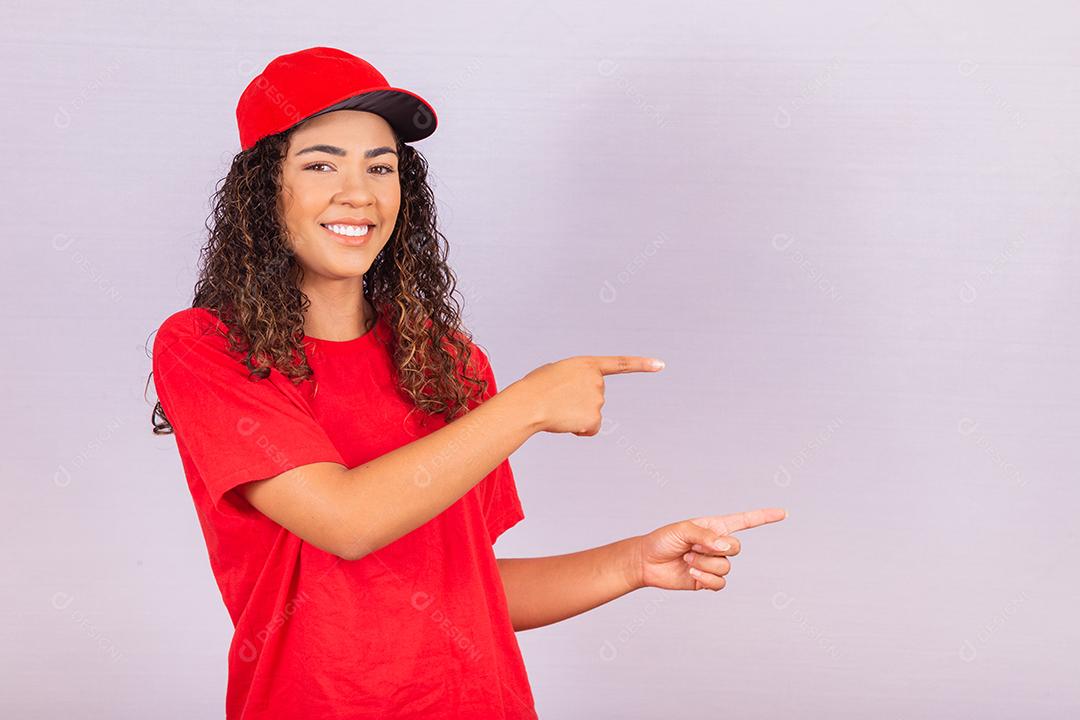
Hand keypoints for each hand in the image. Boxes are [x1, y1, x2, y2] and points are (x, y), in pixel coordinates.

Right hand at [510, 355, 664, 435]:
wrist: (530, 403)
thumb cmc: (535, 387)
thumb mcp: (555, 372)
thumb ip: (573, 379)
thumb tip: (575, 398)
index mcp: (587, 364)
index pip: (620, 364)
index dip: (642, 364)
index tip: (661, 365)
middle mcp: (598, 381)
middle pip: (595, 397)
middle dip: (579, 402)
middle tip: (558, 400)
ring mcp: (598, 399)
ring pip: (592, 414)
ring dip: (576, 416)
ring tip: (557, 409)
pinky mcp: (595, 418)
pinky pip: (590, 429)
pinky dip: (579, 430)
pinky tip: (565, 422)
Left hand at [628, 508, 787, 591]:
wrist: (647, 562)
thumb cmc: (663, 540)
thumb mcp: (683, 530)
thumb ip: (706, 535)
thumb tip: (726, 547)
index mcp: (715, 527)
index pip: (746, 521)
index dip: (765, 517)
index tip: (783, 513)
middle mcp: (718, 545)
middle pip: (736, 548)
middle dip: (716, 548)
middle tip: (693, 546)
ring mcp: (714, 563)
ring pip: (726, 567)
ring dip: (705, 564)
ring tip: (687, 559)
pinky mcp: (707, 581)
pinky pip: (720, 583)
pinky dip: (706, 578)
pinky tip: (692, 573)